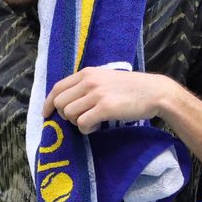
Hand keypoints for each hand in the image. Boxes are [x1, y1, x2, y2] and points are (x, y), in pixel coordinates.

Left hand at [41, 67, 176, 133]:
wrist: (154, 91)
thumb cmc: (130, 88)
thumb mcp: (104, 78)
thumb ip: (86, 85)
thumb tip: (67, 101)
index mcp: (87, 73)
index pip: (58, 87)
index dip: (48, 103)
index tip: (46, 114)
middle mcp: (88, 81)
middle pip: (60, 103)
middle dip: (66, 115)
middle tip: (80, 119)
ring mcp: (96, 94)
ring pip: (69, 114)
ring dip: (78, 123)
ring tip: (93, 121)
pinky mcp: (105, 108)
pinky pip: (83, 124)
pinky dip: (87, 129)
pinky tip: (98, 126)